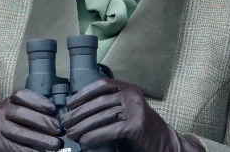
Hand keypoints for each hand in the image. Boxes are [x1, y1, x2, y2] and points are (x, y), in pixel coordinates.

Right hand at [0, 88, 61, 151]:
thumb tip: (57, 118)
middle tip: (59, 131)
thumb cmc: (11, 129)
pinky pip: (16, 148)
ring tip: (56, 144)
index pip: (21, 95)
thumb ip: (33, 114)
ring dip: (41, 139)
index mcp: (7, 103)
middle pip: (21, 113)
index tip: (53, 109)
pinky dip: (31, 151)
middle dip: (43, 122)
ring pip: (19, 132)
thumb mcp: (17, 116)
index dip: (38, 101)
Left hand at [60, 78, 203, 151]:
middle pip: (98, 103)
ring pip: (101, 117)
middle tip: (65, 123)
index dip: (83, 94)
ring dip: (82, 127)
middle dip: (78, 114)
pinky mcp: (136, 126)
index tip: (69, 104)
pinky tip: (85, 141)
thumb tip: (76, 110)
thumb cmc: (139, 129)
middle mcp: (132, 96)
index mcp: (128, 88)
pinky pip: (109, 130)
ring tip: (71, 134)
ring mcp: (135, 110)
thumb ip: (108, 106)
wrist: (165, 144)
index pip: (101, 85)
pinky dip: (94, 136)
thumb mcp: (125, 110)